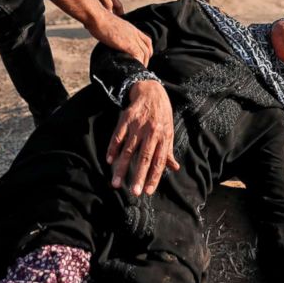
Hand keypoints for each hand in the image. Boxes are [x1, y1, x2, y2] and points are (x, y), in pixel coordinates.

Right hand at [87, 12, 152, 66]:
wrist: (98, 17)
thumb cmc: (99, 21)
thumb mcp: (112, 27)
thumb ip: (116, 34)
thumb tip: (113, 40)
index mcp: (131, 28)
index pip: (146, 40)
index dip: (147, 50)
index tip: (143, 57)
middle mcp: (134, 32)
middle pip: (148, 47)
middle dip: (146, 58)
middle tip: (141, 66)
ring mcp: (132, 38)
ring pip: (145, 52)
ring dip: (143, 62)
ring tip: (138, 69)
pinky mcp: (128, 44)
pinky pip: (139, 55)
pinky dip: (138, 62)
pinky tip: (134, 67)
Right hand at [106, 80, 179, 195]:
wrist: (151, 90)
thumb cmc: (162, 115)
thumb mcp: (169, 131)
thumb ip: (168, 151)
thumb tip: (174, 168)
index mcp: (164, 136)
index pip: (159, 161)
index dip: (154, 177)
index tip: (147, 191)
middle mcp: (152, 131)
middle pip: (144, 157)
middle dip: (139, 176)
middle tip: (134, 192)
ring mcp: (138, 125)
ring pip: (129, 149)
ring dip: (121, 167)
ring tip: (116, 183)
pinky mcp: (126, 118)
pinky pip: (118, 136)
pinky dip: (113, 148)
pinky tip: (109, 160)